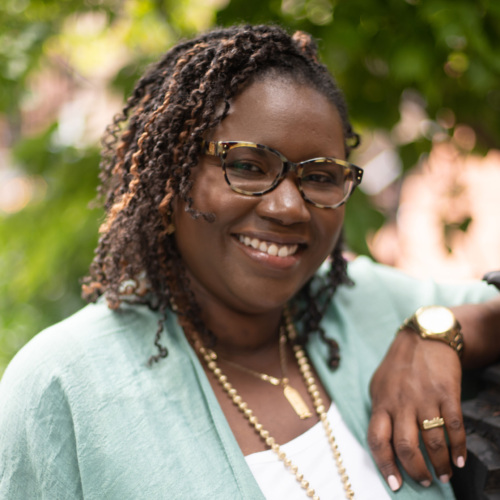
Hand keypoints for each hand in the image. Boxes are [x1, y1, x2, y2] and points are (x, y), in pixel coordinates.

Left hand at [367, 329, 464, 490]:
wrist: (424, 337)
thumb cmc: (399, 364)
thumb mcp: (379, 384)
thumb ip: (380, 410)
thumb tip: (383, 440)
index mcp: (381, 402)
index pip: (377, 440)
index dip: (385, 466)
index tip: (394, 484)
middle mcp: (401, 403)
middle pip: (406, 447)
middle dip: (415, 470)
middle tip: (424, 481)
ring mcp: (424, 398)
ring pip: (432, 442)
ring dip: (440, 464)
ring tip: (444, 474)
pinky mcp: (446, 394)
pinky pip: (454, 427)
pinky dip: (459, 448)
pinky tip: (459, 459)